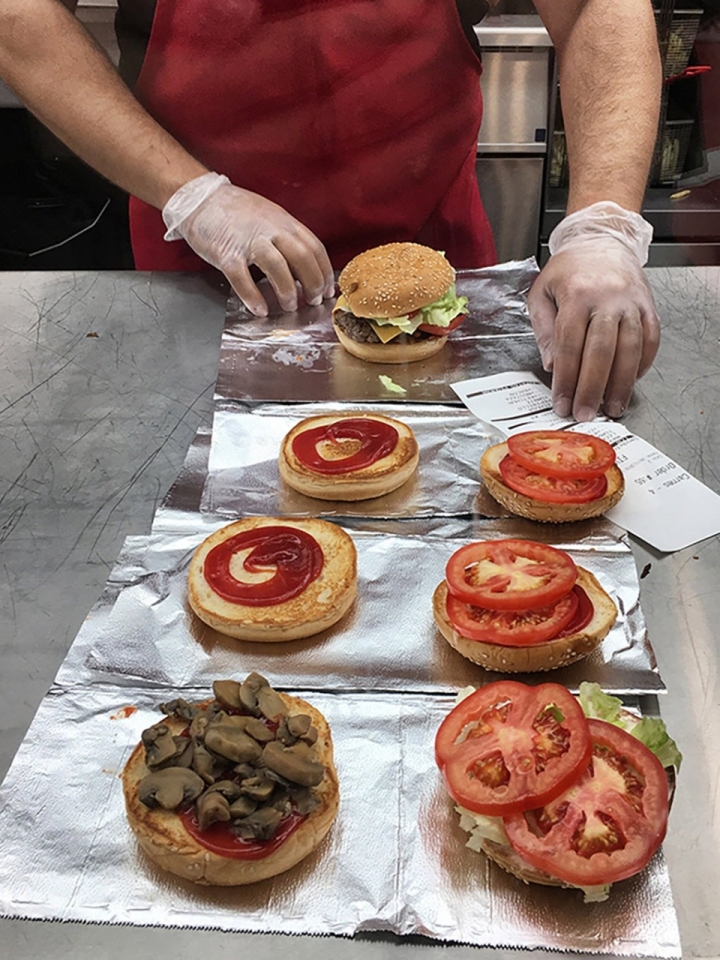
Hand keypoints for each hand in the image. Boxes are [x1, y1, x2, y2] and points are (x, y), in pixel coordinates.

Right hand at [165, 176, 334, 315]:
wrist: (199, 198)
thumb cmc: (234, 211)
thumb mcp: (269, 217)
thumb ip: (286, 238)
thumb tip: (304, 267)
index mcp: (283, 221)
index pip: (314, 247)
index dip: (324, 272)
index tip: (328, 291)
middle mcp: (270, 229)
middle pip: (302, 257)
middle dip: (312, 283)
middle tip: (313, 301)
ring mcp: (248, 240)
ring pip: (277, 267)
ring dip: (287, 291)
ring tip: (290, 306)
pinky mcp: (226, 252)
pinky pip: (242, 277)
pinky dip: (252, 296)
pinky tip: (260, 309)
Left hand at [528, 238, 659, 420]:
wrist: (602, 240)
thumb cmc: (568, 270)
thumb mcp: (541, 293)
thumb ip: (543, 329)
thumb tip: (551, 365)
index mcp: (576, 295)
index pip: (569, 346)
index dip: (565, 379)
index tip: (561, 403)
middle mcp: (606, 299)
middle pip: (600, 352)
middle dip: (591, 388)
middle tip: (585, 414)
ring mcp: (631, 303)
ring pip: (629, 349)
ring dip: (621, 383)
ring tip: (612, 407)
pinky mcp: (648, 306)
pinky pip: (650, 340)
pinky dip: (643, 364)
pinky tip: (631, 382)